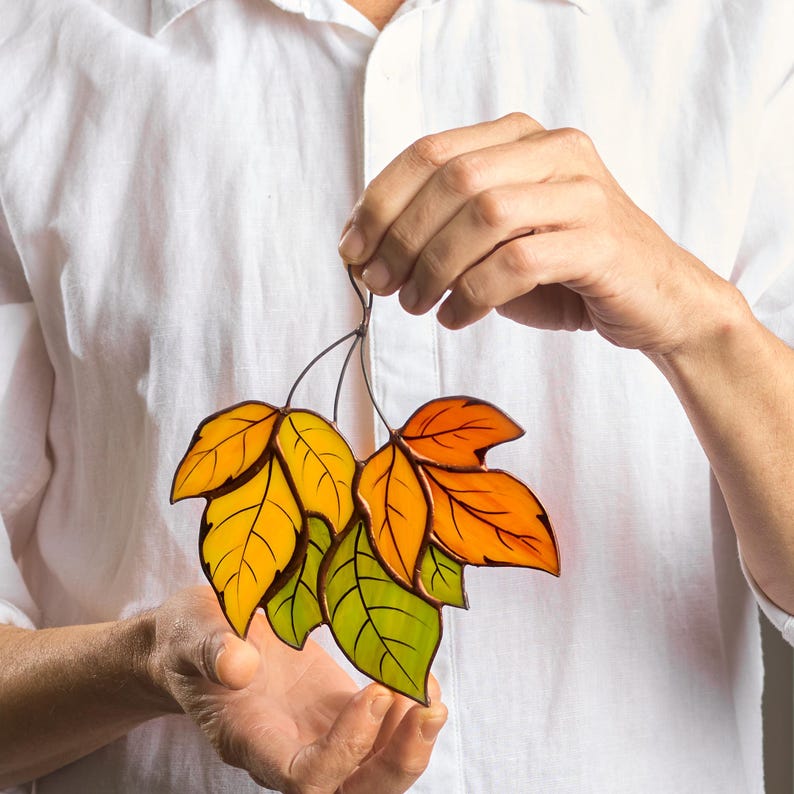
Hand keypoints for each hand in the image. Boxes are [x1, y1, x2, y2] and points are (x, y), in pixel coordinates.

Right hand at [146, 587, 445, 792]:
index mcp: (250, 739)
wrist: (199, 637)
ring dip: (411, 743)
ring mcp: (317, 733)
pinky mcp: (336, 711)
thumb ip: (211, 648)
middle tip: (429, 710)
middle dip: (397, 764)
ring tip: (431, 694)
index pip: (304, 778)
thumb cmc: (189, 635)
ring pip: (372, 772)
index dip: (344, 751)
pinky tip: (419, 677)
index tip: (372, 693)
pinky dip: (406, 715)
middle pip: (349, 793)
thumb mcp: (191, 629)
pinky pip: (379, 736)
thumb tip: (240, 664)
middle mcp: (288, 750)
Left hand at [338, 113, 739, 355]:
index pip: (430, 153)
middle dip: (399, 237)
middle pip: (451, 180)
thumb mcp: (495, 241)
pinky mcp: (600, 241)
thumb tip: (366, 251)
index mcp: (520, 138)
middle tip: (377, 283)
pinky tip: (456, 318)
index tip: (350, 249)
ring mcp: (582, 192)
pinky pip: (518, 263)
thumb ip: (443, 230)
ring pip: (483, 217)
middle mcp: (552, 151)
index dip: (379, 201)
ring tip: (416, 306)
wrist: (656, 301)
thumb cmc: (564, 271)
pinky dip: (473, 295)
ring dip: (432, 268)